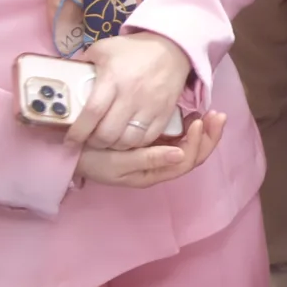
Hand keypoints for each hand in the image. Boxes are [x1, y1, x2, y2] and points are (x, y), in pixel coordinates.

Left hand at [65, 32, 192, 150]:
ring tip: (109, 140)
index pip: (92, 112)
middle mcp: (131, 96)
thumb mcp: (104, 48)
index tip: (69, 140)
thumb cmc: (133, 49)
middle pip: (108, 133)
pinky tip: (127, 138)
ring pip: (128, 141)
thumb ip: (83, 63)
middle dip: (95, 142)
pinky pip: (148, 139)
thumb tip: (66, 77)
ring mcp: (150, 106)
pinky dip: (135, 144)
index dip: (78, 131)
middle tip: (90, 140)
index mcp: (113, 79)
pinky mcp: (165, 112)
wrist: (172, 47)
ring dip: (114, 146)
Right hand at [74, 112, 225, 188]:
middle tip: (218, 114)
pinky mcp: (150, 141)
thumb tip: (180, 154)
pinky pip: (176, 136)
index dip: (197, 142)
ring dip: (203, 130)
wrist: (68, 152)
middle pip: (194, 154)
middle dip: (209, 135)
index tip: (197, 121)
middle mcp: (159, 165)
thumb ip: (148, 159)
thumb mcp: (117, 164)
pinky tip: (192, 112)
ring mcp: (156, 153)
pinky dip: (188, 125)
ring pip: (188, 144)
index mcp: (153, 173)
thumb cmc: (91, 159)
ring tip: (212, 112)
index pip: (186, 161)